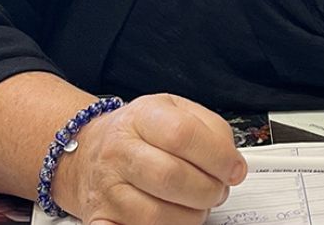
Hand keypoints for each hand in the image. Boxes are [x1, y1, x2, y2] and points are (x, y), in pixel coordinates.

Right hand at [53, 93, 246, 224]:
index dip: (217, 156)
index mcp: (141, 118)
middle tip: (217, 190)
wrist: (90, 148)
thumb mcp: (175, 109)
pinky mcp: (100, 219)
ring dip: (189, 216)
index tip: (234, 169)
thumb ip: (210, 129)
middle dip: (207, 190)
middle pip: (170, 177)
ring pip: (156, 216)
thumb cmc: (139, 131)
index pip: (182, 135)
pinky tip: (170, 218)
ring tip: (196, 205)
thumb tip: (232, 164)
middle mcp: (119, 152)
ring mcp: (107, 188)